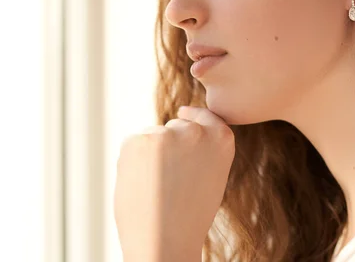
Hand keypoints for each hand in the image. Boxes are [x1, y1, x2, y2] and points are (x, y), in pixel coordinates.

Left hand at [114, 106, 235, 261]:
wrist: (165, 241)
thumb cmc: (189, 216)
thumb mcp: (213, 176)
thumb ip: (205, 149)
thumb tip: (182, 124)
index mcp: (222, 139)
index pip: (206, 116)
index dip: (195, 117)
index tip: (185, 115)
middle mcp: (197, 131)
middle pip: (176, 126)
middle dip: (169, 144)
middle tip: (170, 179)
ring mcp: (167, 134)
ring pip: (153, 136)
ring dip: (149, 154)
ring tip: (156, 187)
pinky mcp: (139, 140)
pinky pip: (133, 144)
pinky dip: (131, 161)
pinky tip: (141, 183)